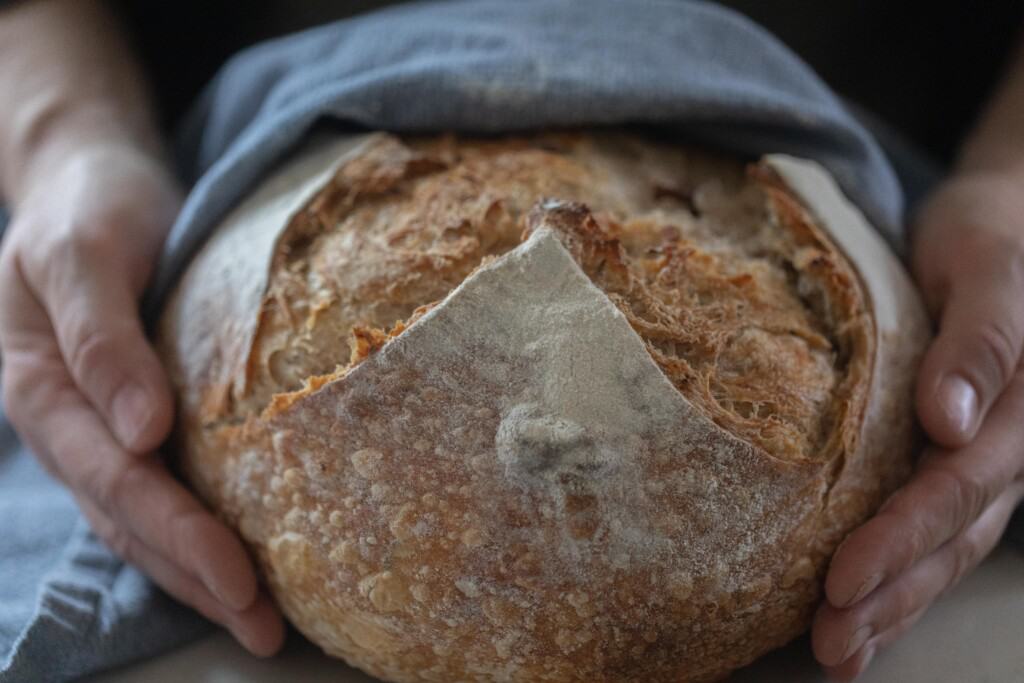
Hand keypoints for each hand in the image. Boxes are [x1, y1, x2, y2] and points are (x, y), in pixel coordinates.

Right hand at [0, 141, 283, 655]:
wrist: (95, 181)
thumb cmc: (91, 207)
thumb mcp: (83, 253)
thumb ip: (102, 337)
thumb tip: (141, 431)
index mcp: (43, 391)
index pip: (114, 479)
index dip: (174, 531)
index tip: (237, 576)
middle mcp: (70, 424)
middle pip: (131, 518)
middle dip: (197, 576)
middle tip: (264, 629)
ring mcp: (102, 427)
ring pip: (144, 520)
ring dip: (199, 573)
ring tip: (261, 621)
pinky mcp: (140, 417)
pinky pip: (163, 488)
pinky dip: (199, 531)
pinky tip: (241, 561)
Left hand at [811, 170, 1023, 679]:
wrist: (997, 226)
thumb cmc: (987, 239)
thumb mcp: (986, 271)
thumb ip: (978, 343)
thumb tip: (946, 422)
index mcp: (1021, 411)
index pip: (955, 489)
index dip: (899, 539)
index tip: (840, 581)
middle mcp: (1007, 450)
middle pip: (948, 537)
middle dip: (889, 596)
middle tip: (830, 644)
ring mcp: (983, 461)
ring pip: (943, 549)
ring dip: (892, 604)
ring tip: (838, 652)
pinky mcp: (952, 458)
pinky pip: (932, 528)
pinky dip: (898, 574)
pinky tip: (862, 611)